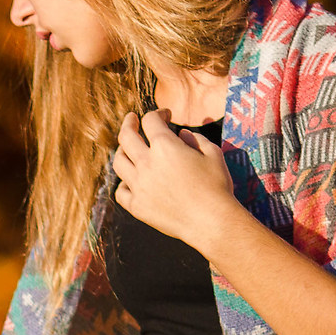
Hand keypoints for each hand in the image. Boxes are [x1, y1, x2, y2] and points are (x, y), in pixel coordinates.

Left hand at [112, 109, 237, 249]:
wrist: (211, 220)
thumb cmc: (217, 185)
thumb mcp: (213, 153)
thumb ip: (195, 139)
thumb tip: (181, 134)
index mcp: (165, 147)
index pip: (151, 121)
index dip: (158, 113)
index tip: (165, 115)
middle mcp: (146, 164)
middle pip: (126, 137)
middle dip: (128, 124)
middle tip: (131, 120)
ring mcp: (138, 186)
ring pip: (118, 163)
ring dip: (122, 151)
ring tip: (127, 149)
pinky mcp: (136, 206)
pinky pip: (121, 191)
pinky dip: (124, 183)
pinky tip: (130, 181)